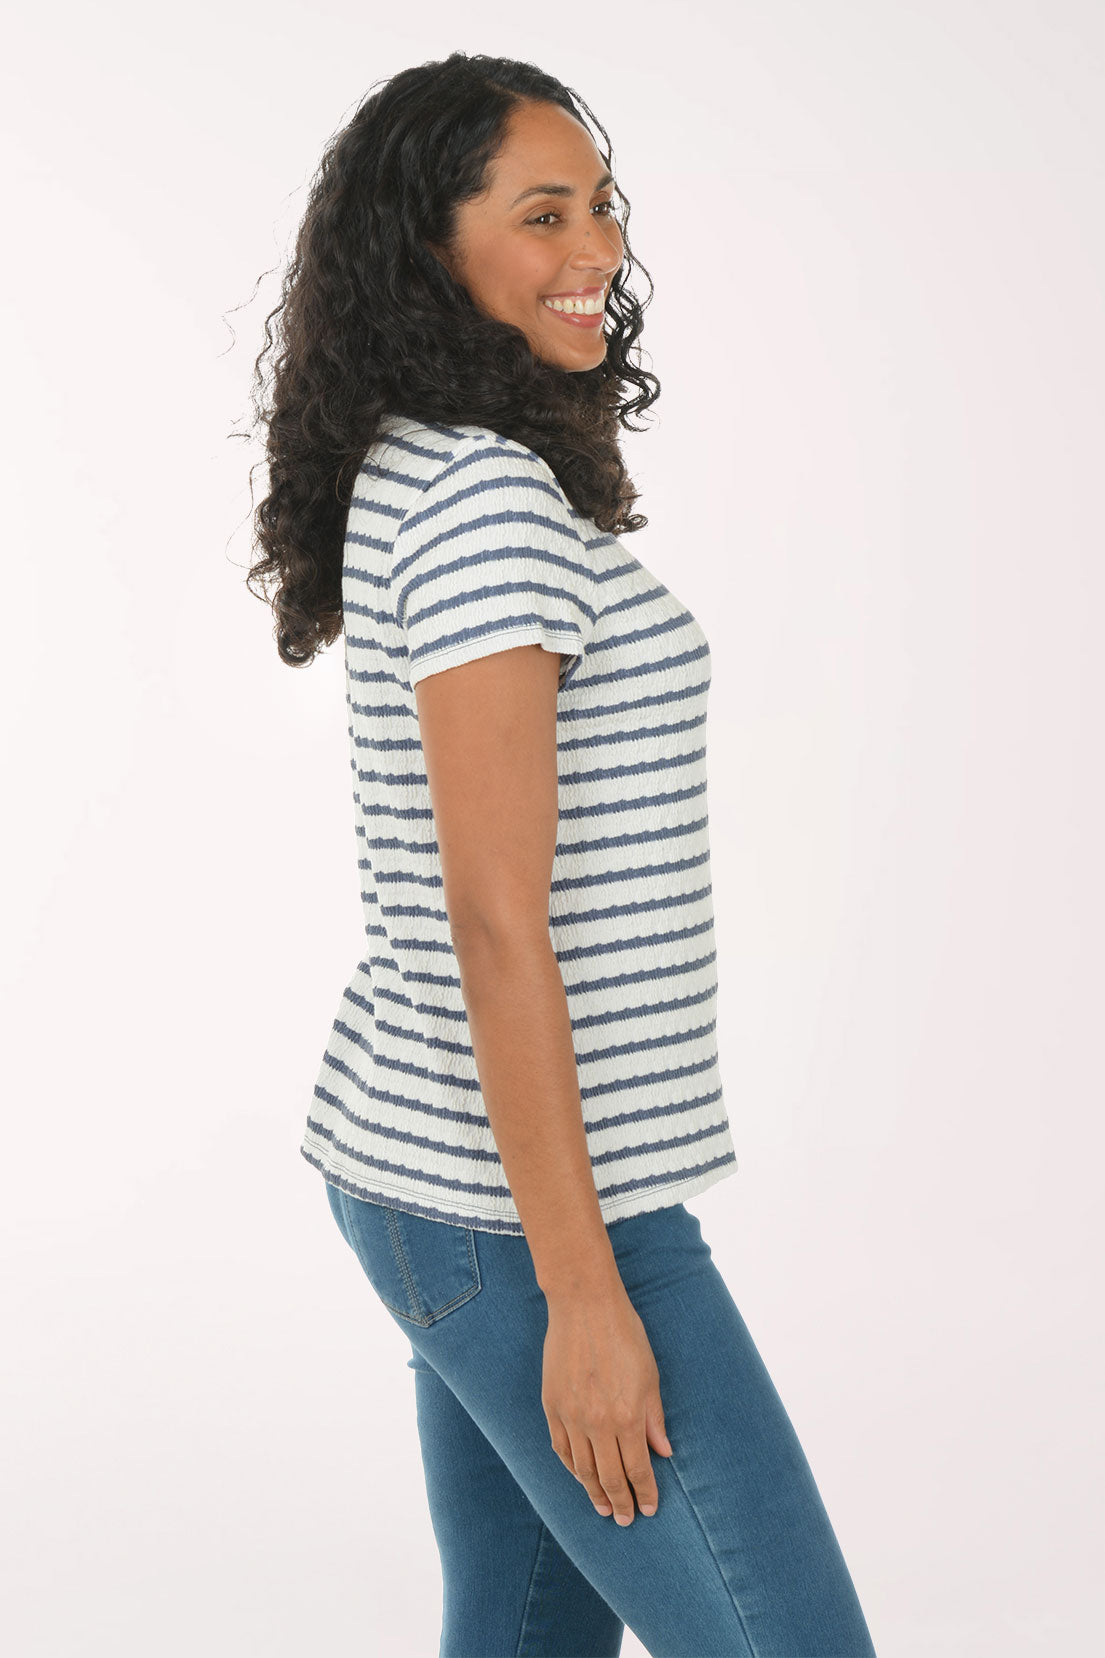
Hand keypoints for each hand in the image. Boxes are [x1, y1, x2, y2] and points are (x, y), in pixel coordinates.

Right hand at [541, 1282, 672, 1524]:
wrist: (584, 1304)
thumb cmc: (624, 1334)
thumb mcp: (650, 1375)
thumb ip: (655, 1417)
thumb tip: (664, 1451)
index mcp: (628, 1416)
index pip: (638, 1469)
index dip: (645, 1494)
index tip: (649, 1510)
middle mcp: (599, 1423)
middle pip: (610, 1477)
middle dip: (620, 1503)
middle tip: (624, 1520)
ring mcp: (571, 1416)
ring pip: (582, 1469)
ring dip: (594, 1492)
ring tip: (602, 1507)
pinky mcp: (552, 1405)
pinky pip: (560, 1448)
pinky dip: (570, 1467)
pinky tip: (579, 1476)